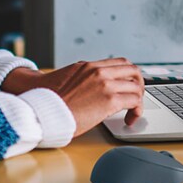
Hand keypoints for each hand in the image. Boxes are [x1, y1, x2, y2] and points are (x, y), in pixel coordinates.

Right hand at [1, 58, 144, 136]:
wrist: (43, 110)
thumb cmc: (51, 101)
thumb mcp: (68, 80)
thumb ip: (84, 79)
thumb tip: (93, 88)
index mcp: (88, 66)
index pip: (120, 63)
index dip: (129, 75)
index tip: (129, 87)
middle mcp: (98, 71)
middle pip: (133, 70)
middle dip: (138, 85)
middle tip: (135, 98)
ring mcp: (105, 84)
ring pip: (137, 86)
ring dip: (139, 100)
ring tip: (133, 113)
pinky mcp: (109, 100)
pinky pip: (134, 100)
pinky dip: (137, 110)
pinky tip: (129, 119)